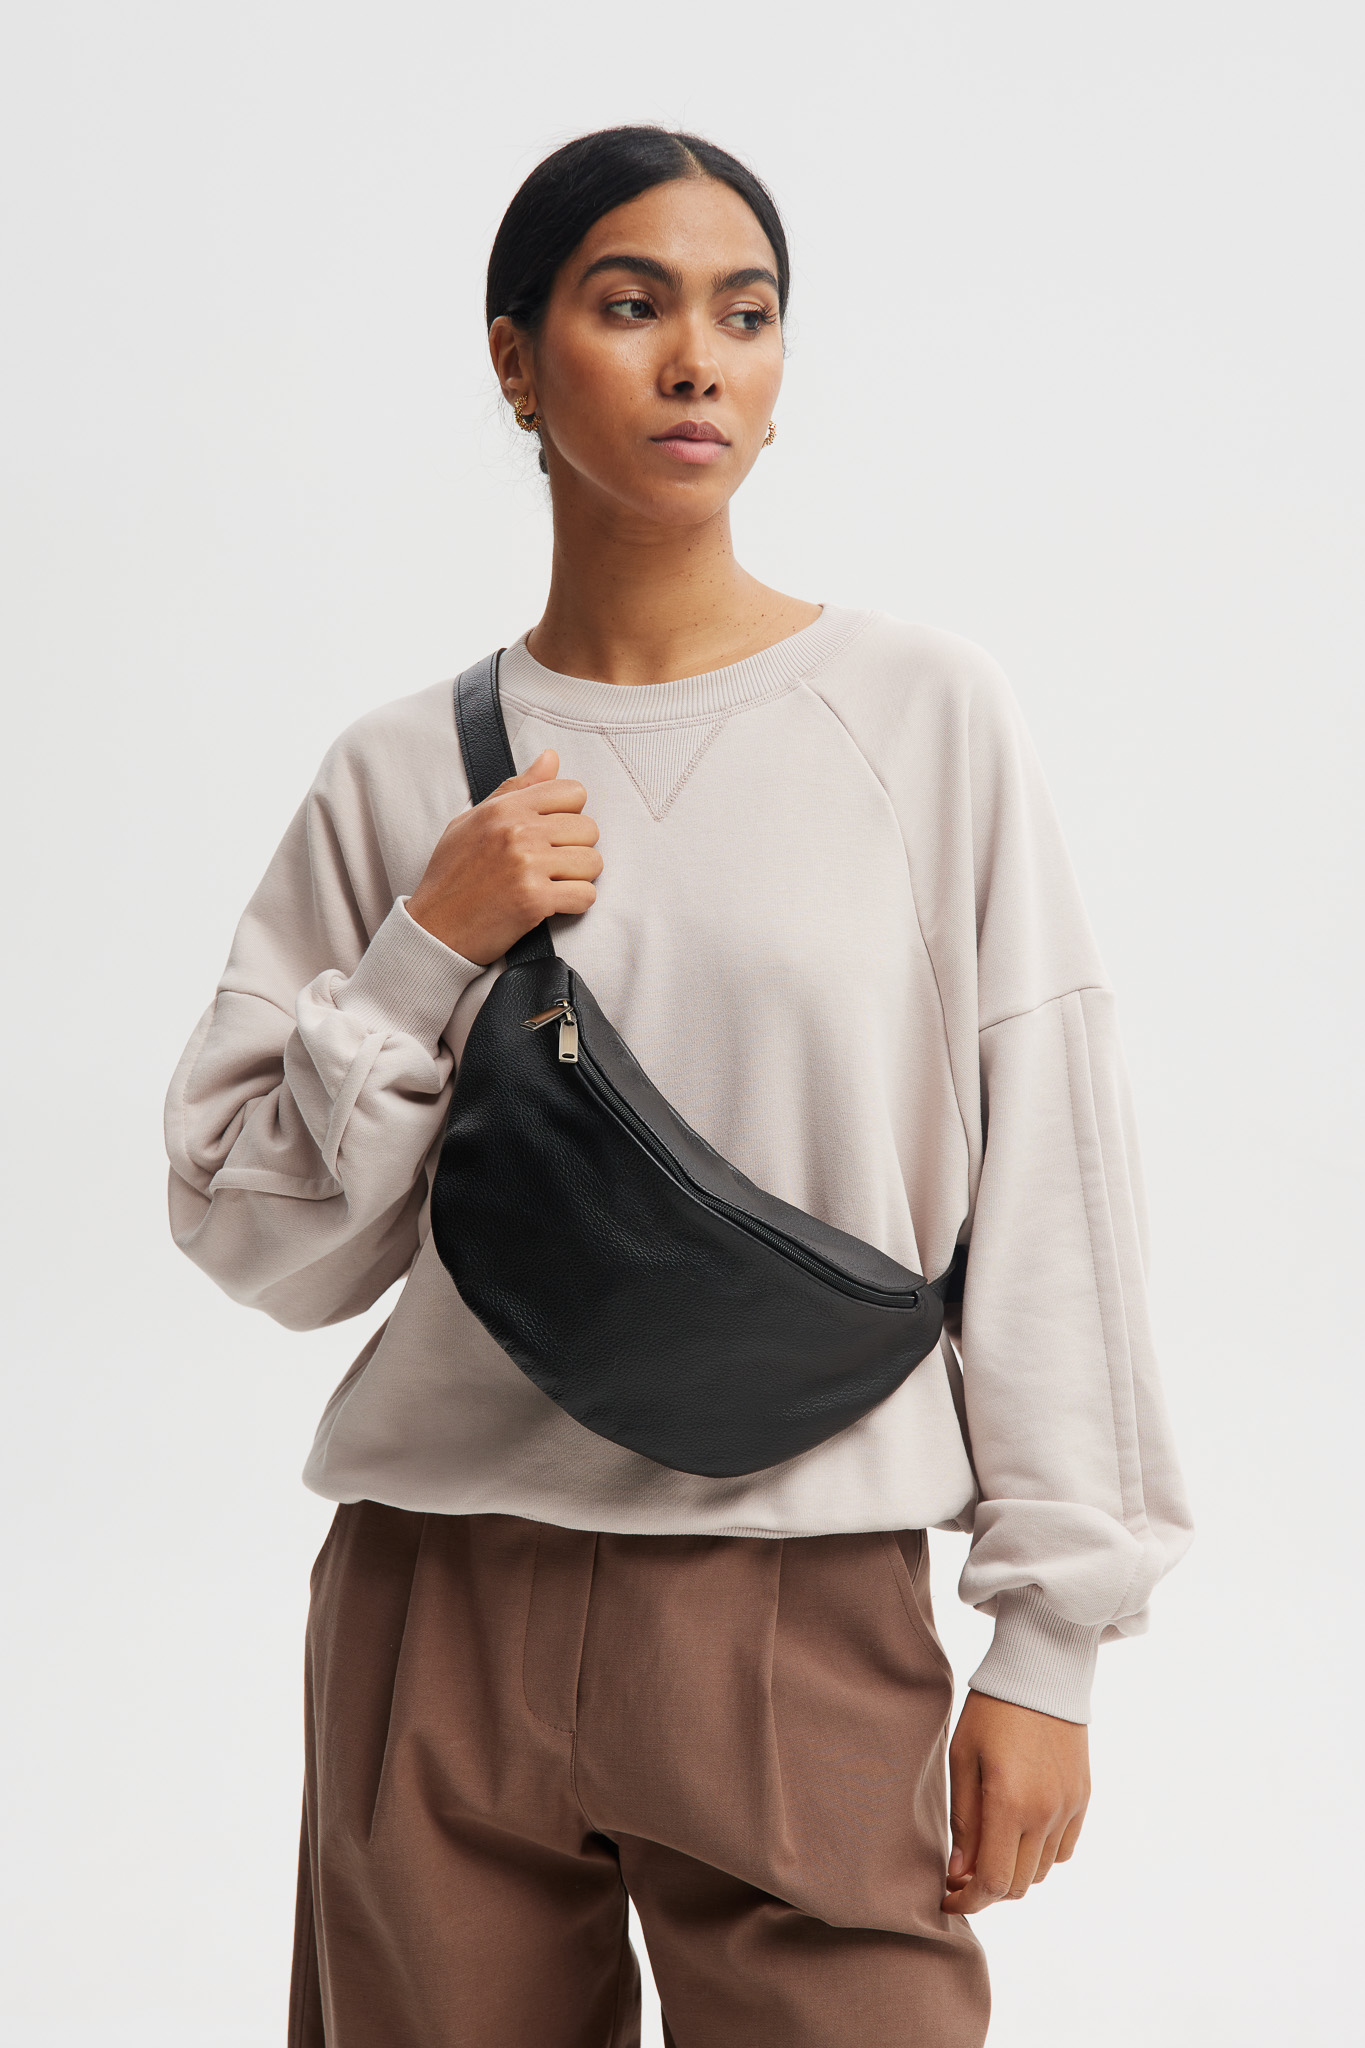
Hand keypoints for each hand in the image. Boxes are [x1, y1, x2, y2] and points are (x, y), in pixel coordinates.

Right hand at [407, 748, 602, 964]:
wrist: (435, 928)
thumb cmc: (452, 876)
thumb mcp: (472, 821)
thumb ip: (516, 789)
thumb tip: (551, 758)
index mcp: (504, 808)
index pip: (572, 792)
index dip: (569, 814)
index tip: (552, 834)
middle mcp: (518, 832)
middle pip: (588, 828)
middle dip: (576, 849)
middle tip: (551, 865)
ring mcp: (527, 865)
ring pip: (593, 862)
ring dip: (579, 878)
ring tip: (552, 884)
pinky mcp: (535, 900)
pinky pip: (585, 896)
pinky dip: (575, 904)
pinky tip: (552, 905)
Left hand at [943, 1690, 1089, 1913]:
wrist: (1042, 1670)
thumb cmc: (991, 1708)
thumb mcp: (962, 1757)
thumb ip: (963, 1819)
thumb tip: (960, 1872)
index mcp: (1011, 1804)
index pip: (995, 1883)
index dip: (969, 1902)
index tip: (947, 1898)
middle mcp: (1047, 1814)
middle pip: (1019, 1884)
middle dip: (987, 1890)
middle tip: (961, 1874)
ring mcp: (1070, 1807)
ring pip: (1043, 1871)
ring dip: (1014, 1872)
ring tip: (988, 1850)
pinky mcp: (1083, 1797)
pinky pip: (1064, 1849)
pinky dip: (1041, 1856)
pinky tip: (1019, 1834)